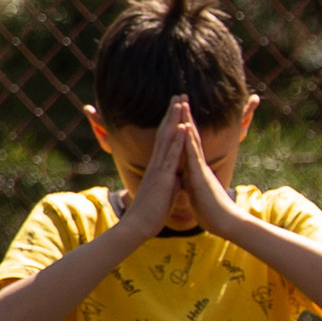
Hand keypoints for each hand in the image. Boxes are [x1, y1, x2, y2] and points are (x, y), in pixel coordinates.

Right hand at [118, 101, 194, 241]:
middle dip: (173, 113)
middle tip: (179, 94)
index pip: (166, 139)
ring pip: (167, 138)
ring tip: (180, 101)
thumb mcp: (166, 194)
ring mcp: (159, 168)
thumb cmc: (152, 213)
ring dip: (175, 119)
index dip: (172, 122)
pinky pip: (171, 155)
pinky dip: (178, 140)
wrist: (138, 226)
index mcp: (159, 166)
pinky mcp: (162, 176)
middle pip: (165, 132)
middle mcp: (157, 163)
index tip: (178, 107)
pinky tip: (183, 126)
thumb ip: (172, 183)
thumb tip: (178, 180)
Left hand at [172, 114, 241, 236]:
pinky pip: (193, 154)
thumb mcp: (197, 194)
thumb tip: (186, 180)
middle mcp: (198, 165)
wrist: (226, 223)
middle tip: (181, 97)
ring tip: (182, 103)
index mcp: (195, 170)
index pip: (187, 144)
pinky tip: (185, 126)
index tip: (178, 111)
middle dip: (185, 116)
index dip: (183, 127)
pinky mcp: (200, 175)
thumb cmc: (212, 213)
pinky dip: (188, 140)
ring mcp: (200, 168)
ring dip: (187, 120)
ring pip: (192, 140)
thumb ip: (192, 184)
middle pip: (191, 135)